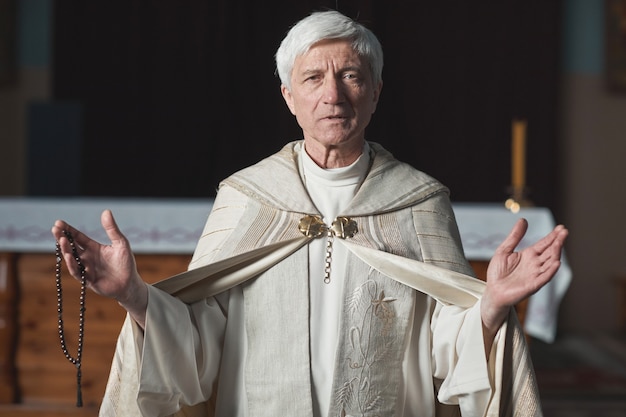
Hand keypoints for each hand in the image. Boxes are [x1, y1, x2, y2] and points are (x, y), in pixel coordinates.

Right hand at [51, 209, 147, 325]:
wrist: (130, 283)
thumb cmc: (126, 263)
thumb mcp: (121, 243)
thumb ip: (112, 229)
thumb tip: (106, 211)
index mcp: (94, 248)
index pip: (77, 237)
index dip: (68, 230)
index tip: (58, 223)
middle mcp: (87, 258)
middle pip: (71, 246)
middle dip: (62, 238)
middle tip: (55, 229)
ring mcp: (86, 269)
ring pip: (72, 259)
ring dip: (66, 250)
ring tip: (62, 240)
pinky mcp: (87, 280)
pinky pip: (77, 272)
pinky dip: (73, 264)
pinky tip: (69, 256)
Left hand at [481, 218, 568, 335]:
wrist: (492, 291)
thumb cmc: (497, 272)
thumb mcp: (504, 250)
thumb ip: (514, 236)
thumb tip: (523, 220)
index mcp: (529, 255)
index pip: (544, 244)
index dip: (552, 236)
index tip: (560, 227)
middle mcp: (535, 264)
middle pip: (550, 251)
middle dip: (557, 242)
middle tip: (564, 231)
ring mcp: (535, 274)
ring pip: (550, 263)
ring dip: (556, 253)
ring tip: (559, 243)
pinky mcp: (533, 285)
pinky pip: (544, 277)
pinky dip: (551, 271)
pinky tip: (556, 263)